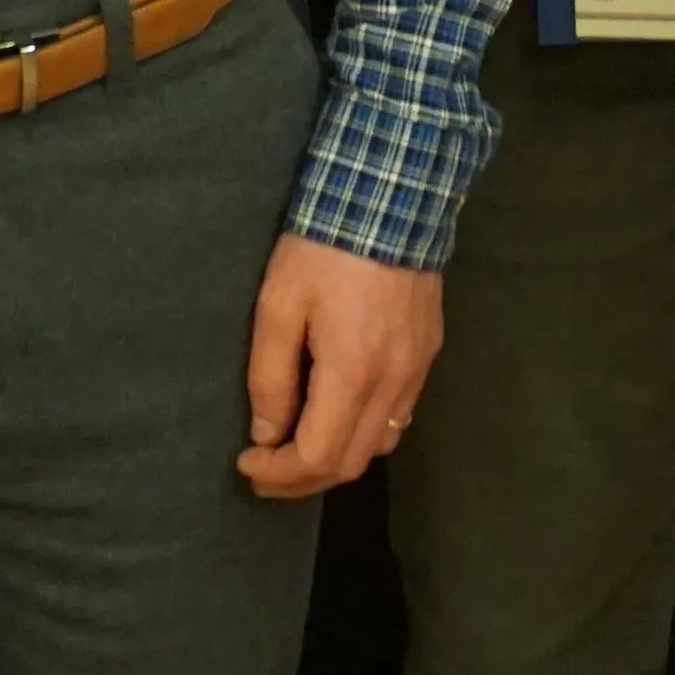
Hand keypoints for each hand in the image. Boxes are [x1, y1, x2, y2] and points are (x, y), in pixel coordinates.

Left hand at [238, 234, 440, 498]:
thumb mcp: (278, 305)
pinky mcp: (428, 352)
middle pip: (350, 463)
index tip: (247, 462)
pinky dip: (364, 433)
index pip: (318, 457)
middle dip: (302, 479)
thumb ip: (270, 376)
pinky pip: (398, 416)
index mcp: (353, 373)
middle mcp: (393, 383)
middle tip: (264, 469)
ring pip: (379, 445)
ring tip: (297, 449)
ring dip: (336, 459)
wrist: (392, 194)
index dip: (279, 474)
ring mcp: (417, 370)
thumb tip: (267, 433)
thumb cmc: (322, 248)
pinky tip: (337, 416)